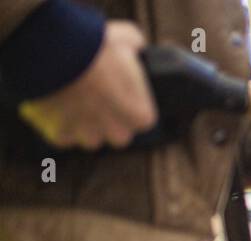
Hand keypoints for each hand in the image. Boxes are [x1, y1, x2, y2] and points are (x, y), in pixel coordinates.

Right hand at [18, 20, 157, 149]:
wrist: (55, 51)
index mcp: (140, 116)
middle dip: (109, 120)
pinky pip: (62, 136)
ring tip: (73, 102)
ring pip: (90, 138)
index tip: (120, 93)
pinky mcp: (60, 135)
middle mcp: (118, 133)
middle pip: (118, 134)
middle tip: (97, 98)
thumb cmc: (95, 46)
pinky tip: (56, 109)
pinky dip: (58, 125)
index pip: (141, 119)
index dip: (130, 105)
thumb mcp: (126, 38)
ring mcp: (88, 136)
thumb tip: (135, 45)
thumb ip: (135, 46)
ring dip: (84, 125)